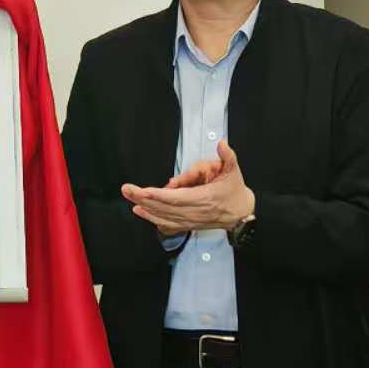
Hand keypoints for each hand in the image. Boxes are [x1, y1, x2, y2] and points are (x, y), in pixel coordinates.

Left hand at [122, 139, 255, 233]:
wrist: (242, 213)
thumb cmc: (235, 191)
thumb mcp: (234, 171)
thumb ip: (228, 157)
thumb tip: (221, 143)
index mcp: (204, 198)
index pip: (177, 198)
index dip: (159, 196)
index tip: (143, 191)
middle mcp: (195, 211)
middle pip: (165, 207)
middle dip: (144, 199)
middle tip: (127, 190)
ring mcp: (191, 220)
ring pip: (164, 217)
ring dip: (146, 209)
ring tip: (131, 200)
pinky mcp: (189, 224)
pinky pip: (169, 224)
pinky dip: (154, 219)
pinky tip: (142, 213)